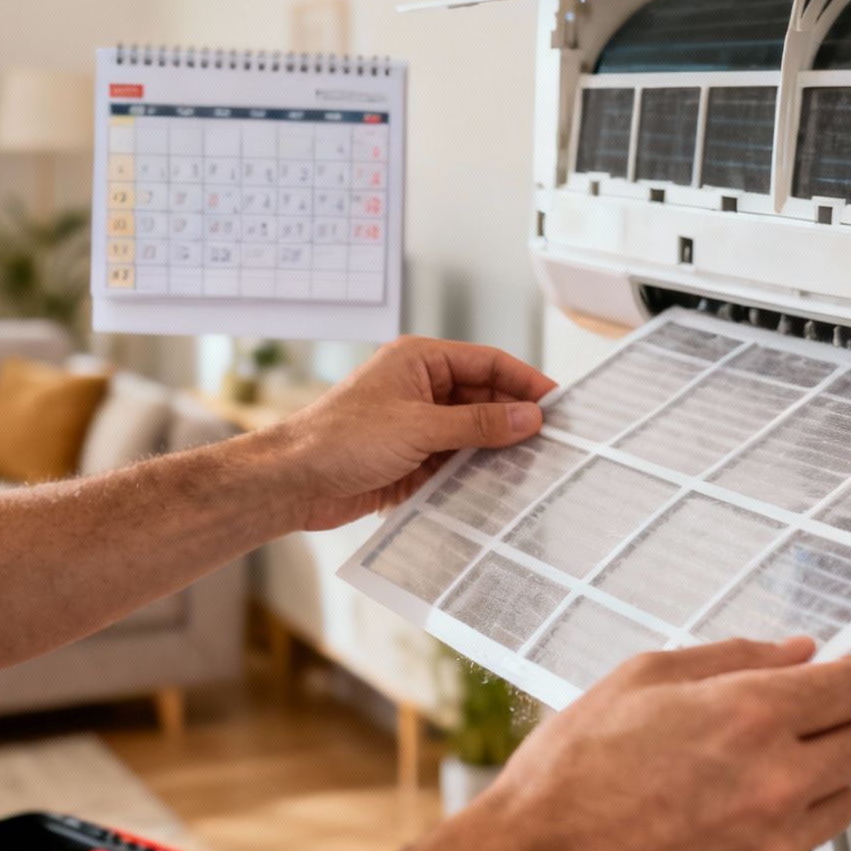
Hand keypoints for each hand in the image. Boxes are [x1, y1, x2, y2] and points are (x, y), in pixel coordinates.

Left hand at [272, 336, 556, 531]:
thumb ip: (477, 423)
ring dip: (498, 451)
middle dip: (515, 420)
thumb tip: (527, 417)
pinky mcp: (412, 461)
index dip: (525, 381)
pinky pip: (456, 464)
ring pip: (473, 435)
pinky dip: (476, 475)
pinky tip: (500, 490)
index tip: (558, 404)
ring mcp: (417, 427)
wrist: (292, 482)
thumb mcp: (419, 427)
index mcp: (420, 361)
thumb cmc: (339, 439)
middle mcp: (421, 389)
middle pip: (484, 399)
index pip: (487, 362)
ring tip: (535, 470)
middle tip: (554, 443)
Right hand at [452, 639, 850, 850]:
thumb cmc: (571, 778)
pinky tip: (721, 822)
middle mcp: (776, 781)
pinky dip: (780, 833)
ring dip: (811, 783)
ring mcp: (775, 843)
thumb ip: (732, 658)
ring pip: (841, 801)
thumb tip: (795, 653)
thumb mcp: (640, 679)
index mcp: (750, 715)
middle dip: (834, 726)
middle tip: (787, 725)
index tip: (833, 679)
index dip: (847, 676)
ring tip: (741, 779)